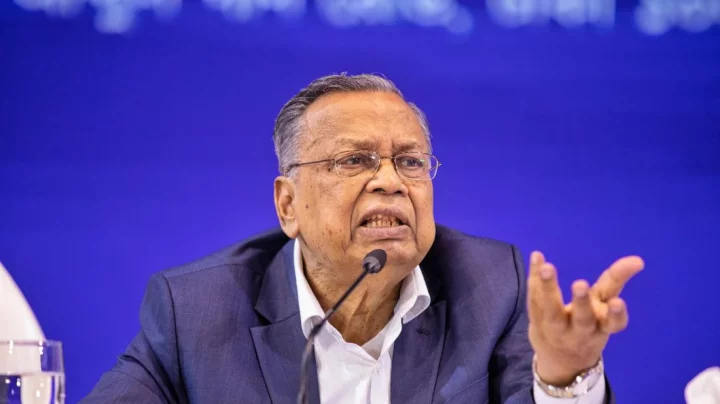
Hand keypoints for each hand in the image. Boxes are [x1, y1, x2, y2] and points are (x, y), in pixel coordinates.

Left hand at [527, 251, 643, 384]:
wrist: (561, 360)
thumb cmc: (589, 325)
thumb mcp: (605, 308)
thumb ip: (616, 282)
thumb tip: (637, 260)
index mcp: (603, 327)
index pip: (614, 322)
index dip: (616, 314)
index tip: (618, 303)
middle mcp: (580, 330)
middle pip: (582, 318)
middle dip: (581, 302)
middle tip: (579, 284)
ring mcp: (557, 327)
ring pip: (552, 310)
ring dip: (549, 288)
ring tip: (548, 268)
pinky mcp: (537, 320)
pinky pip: (534, 298)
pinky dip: (534, 277)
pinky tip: (537, 257)